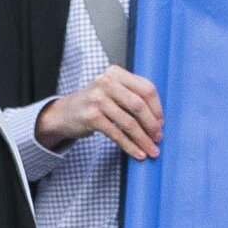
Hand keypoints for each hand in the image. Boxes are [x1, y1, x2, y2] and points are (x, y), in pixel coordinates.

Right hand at [36, 67, 161, 157]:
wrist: (66, 113)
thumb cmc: (96, 103)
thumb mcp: (114, 91)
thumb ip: (133, 97)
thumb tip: (158, 121)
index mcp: (117, 73)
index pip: (146, 88)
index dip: (157, 108)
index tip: (161, 123)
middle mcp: (106, 82)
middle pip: (139, 105)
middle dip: (152, 125)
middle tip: (158, 138)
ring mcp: (97, 99)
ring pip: (129, 122)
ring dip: (143, 139)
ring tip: (151, 150)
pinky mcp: (91, 116)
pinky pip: (116, 134)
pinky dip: (130, 146)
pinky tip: (137, 153)